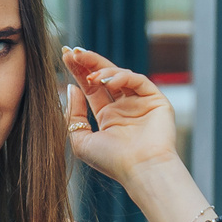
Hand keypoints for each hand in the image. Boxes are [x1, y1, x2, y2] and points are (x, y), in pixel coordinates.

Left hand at [62, 46, 180, 189]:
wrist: (140, 170)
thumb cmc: (112, 161)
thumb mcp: (81, 141)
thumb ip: (73, 116)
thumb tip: (71, 89)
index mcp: (108, 117)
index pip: (91, 88)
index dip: (79, 71)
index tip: (65, 57)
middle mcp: (124, 107)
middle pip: (105, 76)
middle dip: (89, 62)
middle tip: (73, 52)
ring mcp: (140, 103)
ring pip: (121, 75)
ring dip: (103, 70)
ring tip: (92, 76)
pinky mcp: (156, 100)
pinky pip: (138, 80)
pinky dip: (122, 77)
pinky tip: (108, 82)